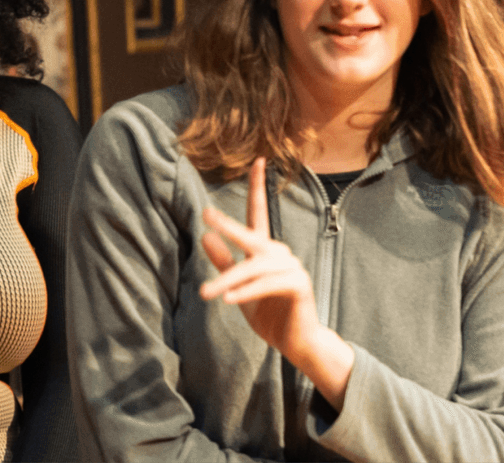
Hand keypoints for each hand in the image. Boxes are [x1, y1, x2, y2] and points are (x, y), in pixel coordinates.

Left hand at [200, 159, 355, 405]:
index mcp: (265, 251)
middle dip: (229, 225)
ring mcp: (292, 268)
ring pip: (253, 267)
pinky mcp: (298, 285)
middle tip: (206, 215)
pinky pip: (267, 284)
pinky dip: (247, 291)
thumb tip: (205, 236)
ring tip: (205, 294)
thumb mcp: (237, 288)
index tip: (258, 159)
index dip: (257, 186)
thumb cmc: (268, 313)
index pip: (259, 212)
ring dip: (228, 280)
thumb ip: (223, 263)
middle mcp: (280, 253)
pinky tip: (229, 299)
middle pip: (252, 235)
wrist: (296, 343)